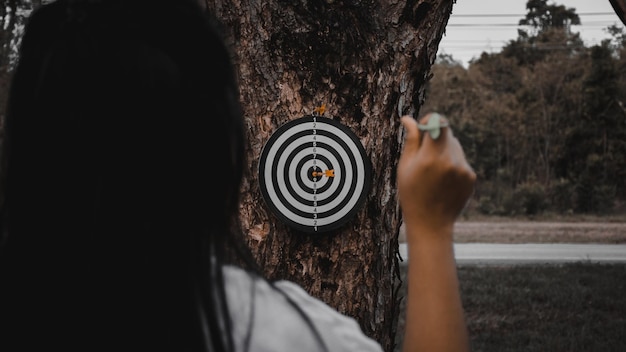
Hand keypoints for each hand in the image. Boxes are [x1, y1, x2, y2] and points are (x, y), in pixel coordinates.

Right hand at [397, 113, 475, 239]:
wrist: (431, 224)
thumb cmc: (411, 194)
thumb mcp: (405, 167)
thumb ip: (411, 140)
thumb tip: (408, 119)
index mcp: (431, 156)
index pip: (440, 121)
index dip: (432, 120)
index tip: (423, 128)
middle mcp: (451, 160)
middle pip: (447, 134)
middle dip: (436, 138)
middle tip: (424, 155)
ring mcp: (464, 169)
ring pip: (455, 147)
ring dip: (444, 152)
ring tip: (433, 173)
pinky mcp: (471, 177)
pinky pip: (461, 161)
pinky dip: (452, 165)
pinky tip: (443, 182)